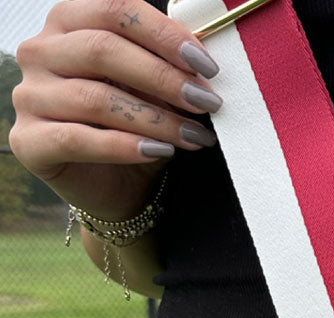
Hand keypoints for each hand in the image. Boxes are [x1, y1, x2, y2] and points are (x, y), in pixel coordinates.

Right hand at [9, 0, 221, 220]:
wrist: (116, 186)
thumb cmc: (135, 128)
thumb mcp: (154, 92)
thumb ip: (168, 69)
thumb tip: (202, 65)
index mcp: (68, 23)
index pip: (113, 10)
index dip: (164, 35)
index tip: (207, 67)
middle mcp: (40, 52)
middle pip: (102, 49)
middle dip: (164, 77)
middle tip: (207, 102)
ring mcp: (29, 96)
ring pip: (95, 98)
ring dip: (156, 119)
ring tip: (195, 136)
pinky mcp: (28, 141)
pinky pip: (77, 139)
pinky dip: (125, 146)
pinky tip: (160, 152)